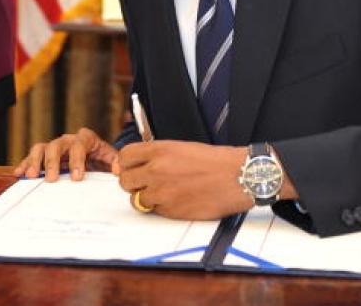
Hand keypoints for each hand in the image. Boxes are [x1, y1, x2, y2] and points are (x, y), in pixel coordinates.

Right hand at [14, 127, 118, 180]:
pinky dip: (25, 164)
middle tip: (51, 179)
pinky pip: (33, 157)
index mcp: (86, 139)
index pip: (79, 145)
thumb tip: (117, 170)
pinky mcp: (45, 156)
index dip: (77, 160)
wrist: (97, 158)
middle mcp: (68, 140)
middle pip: (57, 145)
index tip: (77, 178)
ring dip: (35, 161)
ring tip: (30, 176)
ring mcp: (55, 147)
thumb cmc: (104, 160)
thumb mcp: (112, 159)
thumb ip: (115, 162)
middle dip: (53, 162)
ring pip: (42, 148)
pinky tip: (18, 174)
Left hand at [118, 140, 294, 219]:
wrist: (236, 177)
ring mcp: (162, 192)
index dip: (125, 163)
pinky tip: (175, 199)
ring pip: (136, 200)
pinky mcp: (172, 211)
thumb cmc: (211, 161)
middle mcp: (156, 170)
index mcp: (159, 150)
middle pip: (125, 180)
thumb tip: (129, 165)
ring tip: (163, 192)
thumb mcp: (179, 147)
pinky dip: (160, 208)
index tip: (131, 167)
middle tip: (145, 182)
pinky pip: (154, 211)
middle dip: (133, 182)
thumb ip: (153, 155)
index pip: (124, 157)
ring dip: (145, 197)